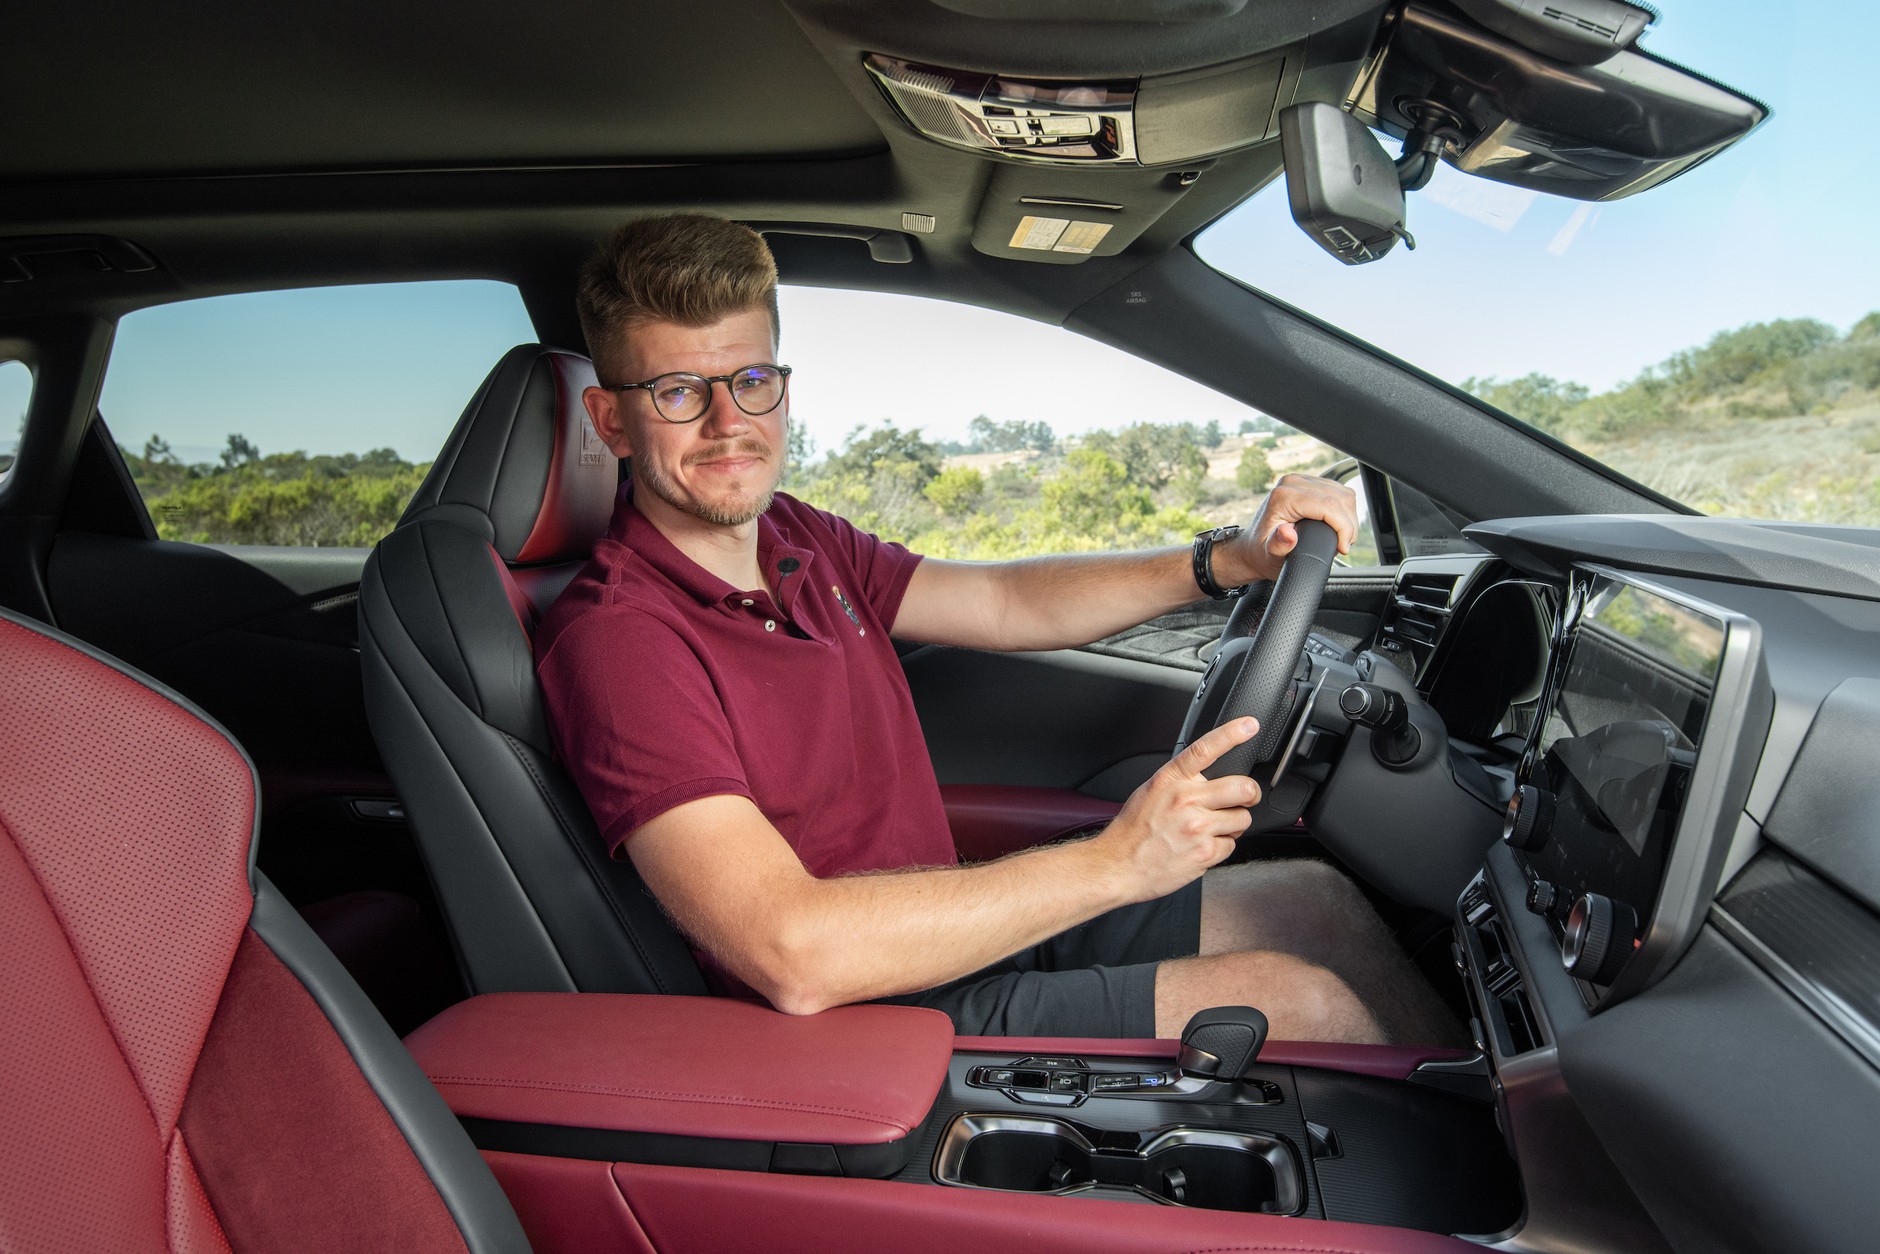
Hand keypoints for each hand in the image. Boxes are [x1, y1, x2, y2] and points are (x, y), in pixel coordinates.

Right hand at [1095, 717, 1263, 902]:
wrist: (1118, 865)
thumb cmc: (1133, 830)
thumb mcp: (1150, 791)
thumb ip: (1180, 781)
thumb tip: (1207, 776)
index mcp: (1171, 780)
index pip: (1206, 748)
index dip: (1232, 734)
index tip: (1249, 725)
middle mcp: (1186, 800)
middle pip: (1243, 787)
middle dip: (1250, 794)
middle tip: (1244, 799)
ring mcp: (1197, 827)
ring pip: (1242, 819)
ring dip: (1233, 825)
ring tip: (1211, 829)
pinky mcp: (1204, 852)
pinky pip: (1231, 845)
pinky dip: (1221, 847)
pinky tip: (1202, 846)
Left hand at [1219, 473, 1357, 585]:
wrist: (1254, 547)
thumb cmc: (1262, 552)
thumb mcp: (1269, 554)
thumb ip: (1278, 545)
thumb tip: (1287, 533)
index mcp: (1284, 496)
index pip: (1330, 505)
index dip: (1343, 528)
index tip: (1342, 547)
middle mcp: (1293, 483)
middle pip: (1340, 498)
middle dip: (1348, 525)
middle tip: (1343, 546)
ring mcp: (1302, 481)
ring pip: (1343, 494)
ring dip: (1349, 518)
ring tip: (1341, 538)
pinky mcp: (1310, 484)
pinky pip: (1339, 492)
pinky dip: (1345, 511)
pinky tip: (1338, 526)